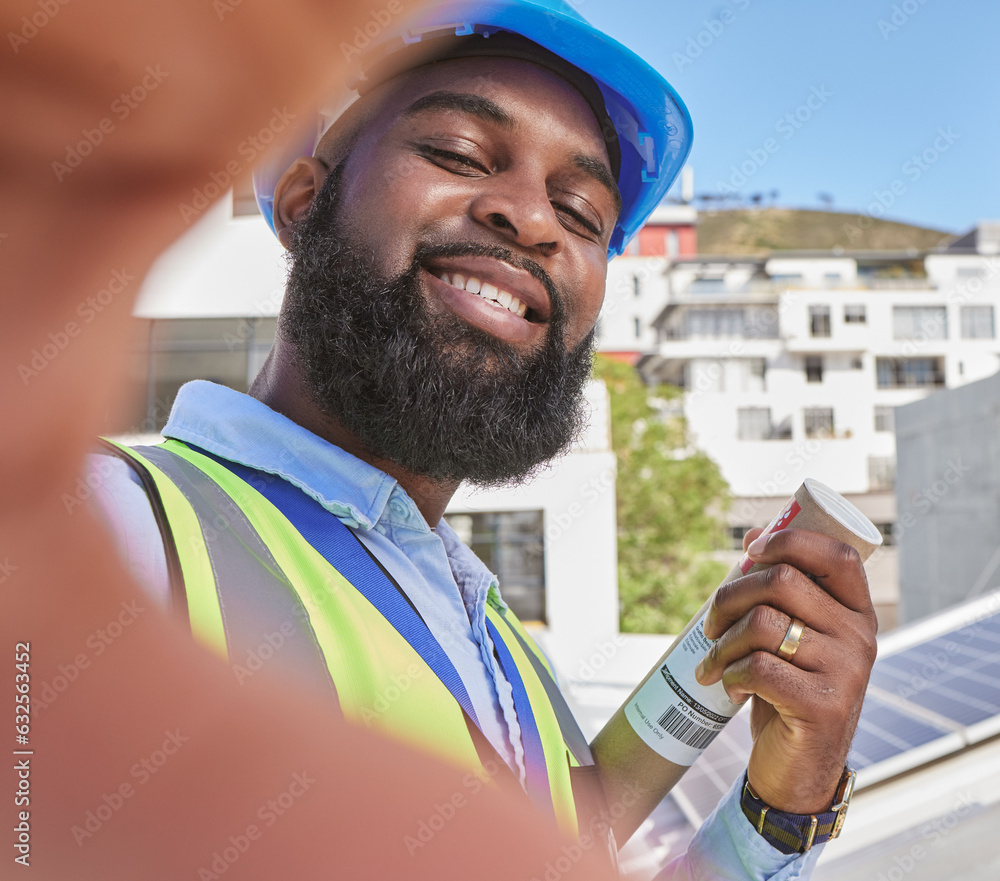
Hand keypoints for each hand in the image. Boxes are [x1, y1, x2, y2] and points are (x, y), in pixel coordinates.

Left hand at [694, 527, 877, 813]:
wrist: (799, 769)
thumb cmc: (790, 691)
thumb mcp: (793, 637)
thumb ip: (782, 592)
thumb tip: (754, 535)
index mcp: (857, 613)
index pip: (836, 555)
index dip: (790, 540)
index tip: (751, 551)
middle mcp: (861, 637)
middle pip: (782, 581)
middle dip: (730, 596)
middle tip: (711, 625)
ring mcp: (847, 672)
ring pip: (762, 623)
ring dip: (722, 642)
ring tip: (714, 661)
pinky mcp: (823, 706)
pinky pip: (758, 668)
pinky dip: (729, 674)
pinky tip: (729, 687)